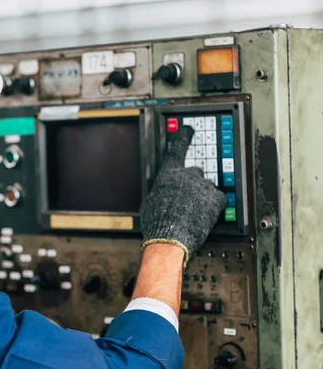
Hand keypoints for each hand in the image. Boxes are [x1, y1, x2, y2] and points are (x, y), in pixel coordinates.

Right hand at [140, 126, 226, 262]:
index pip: (177, 150)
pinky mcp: (215, 199)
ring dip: (203, 195)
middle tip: (188, 198)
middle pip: (195, 171)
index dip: (183, 138)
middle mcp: (187, 175)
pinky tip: (206, 214)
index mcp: (168, 174)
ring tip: (195, 212)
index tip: (188, 129)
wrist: (170, 238)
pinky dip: (214, 204)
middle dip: (193, 182)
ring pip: (207, 186)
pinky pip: (219, 197)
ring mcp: (203, 186)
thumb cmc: (157, 223)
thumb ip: (160, 191)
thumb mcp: (149, 203)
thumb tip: (162, 192)